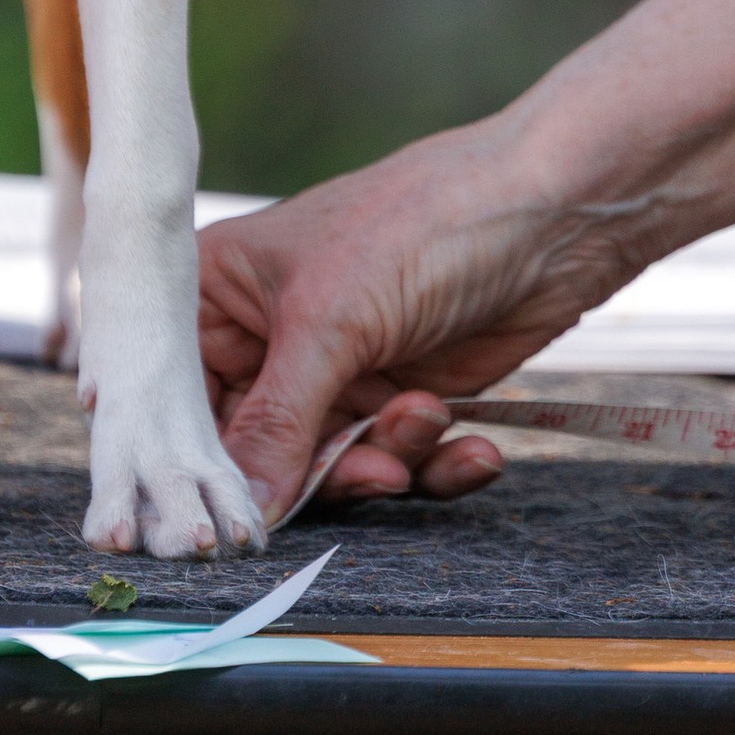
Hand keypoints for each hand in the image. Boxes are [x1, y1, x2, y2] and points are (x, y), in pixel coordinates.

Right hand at [197, 118, 636, 518]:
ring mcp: (341, 370)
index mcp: (224, 291)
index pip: (185, 397)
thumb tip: (242, 513)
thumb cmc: (420, 224)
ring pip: (336, 466)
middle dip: (324, 468)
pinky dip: (437, 465)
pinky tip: (475, 448)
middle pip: (262, 452)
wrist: (549, 215)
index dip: (206, 459)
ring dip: (391, 457)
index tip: (233, 519)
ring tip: (430, 417)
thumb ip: (278, 421)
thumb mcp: (332, 320)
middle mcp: (274, 337)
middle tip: (376, 467)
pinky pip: (402, 464)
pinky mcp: (403, 395)